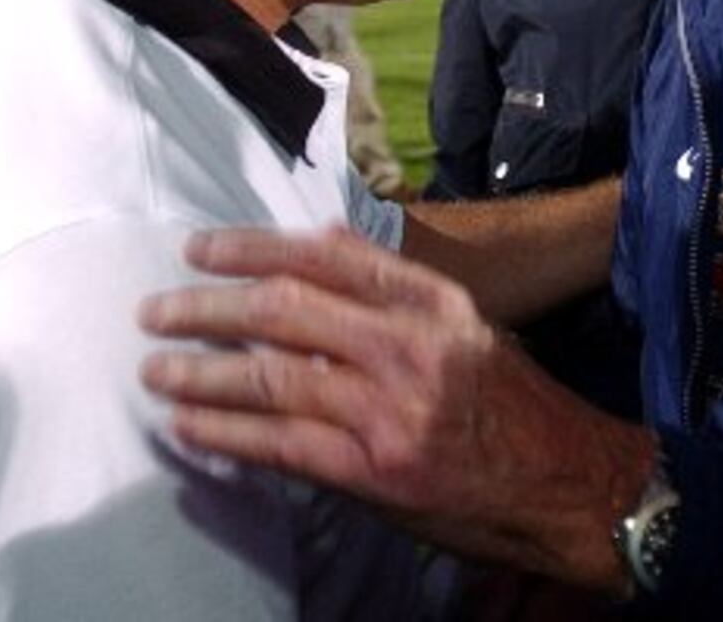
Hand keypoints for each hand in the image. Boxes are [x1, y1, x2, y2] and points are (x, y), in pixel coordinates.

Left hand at [138, 228, 651, 589]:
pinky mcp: (376, 470)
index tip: (199, 248)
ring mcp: (390, 409)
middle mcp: (408, 344)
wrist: (567, 482)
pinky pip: (282, 445)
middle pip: (284, 309)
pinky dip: (226, 433)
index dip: (251, 246)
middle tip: (156, 310)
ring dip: (201, 371)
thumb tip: (320, 240)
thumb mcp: (464, 324)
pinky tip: (189, 425)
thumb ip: (393, 284)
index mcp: (429, 299)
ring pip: (272, 376)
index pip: (324, 254)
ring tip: (154, 370)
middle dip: (208, 306)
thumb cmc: (510, 401)